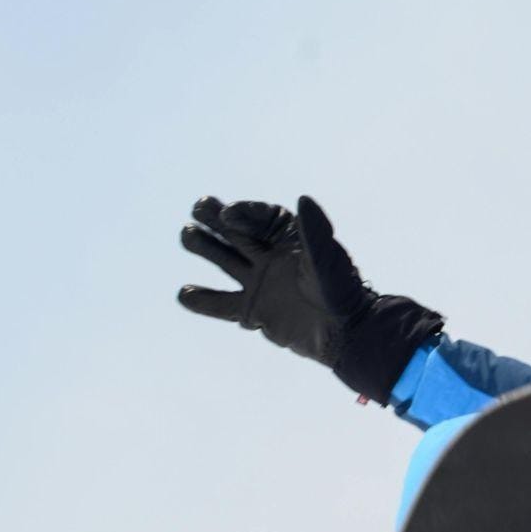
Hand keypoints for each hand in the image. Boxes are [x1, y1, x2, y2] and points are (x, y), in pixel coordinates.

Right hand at [177, 195, 443, 403]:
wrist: (346, 333)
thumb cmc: (342, 291)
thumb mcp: (328, 258)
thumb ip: (315, 230)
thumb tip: (302, 198)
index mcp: (291, 239)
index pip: (260, 218)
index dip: (243, 213)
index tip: (228, 214)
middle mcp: (271, 257)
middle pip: (236, 233)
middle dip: (216, 219)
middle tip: (197, 208)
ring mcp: (260, 283)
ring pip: (224, 261)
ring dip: (205, 247)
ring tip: (187, 235)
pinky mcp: (253, 311)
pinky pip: (222, 304)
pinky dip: (203, 300)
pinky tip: (184, 293)